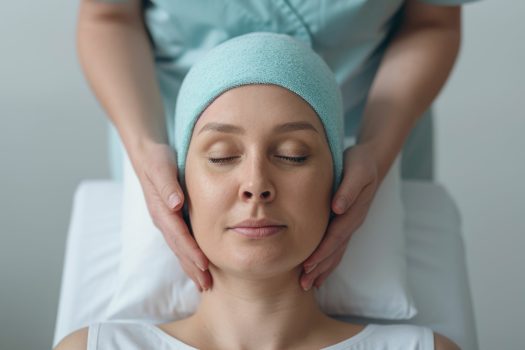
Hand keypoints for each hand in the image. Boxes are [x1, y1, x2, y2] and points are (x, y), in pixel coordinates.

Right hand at [133, 141, 211, 291]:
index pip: (179, 235)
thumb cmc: (156, 159)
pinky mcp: (171, 218)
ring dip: (190, 266)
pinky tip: (197, 264)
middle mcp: (162, 219)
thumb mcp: (161, 167)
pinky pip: (180, 241)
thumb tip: (175, 203)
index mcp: (161, 210)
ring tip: (203, 283)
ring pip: (179, 248)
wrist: (146, 153)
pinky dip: (189, 255)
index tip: (204, 265)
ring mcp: (166, 221)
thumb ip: (167, 185)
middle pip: (179, 248)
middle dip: (192, 268)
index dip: (191, 251)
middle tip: (207, 285)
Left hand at [300, 143, 380, 290]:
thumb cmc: (360, 164)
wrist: (370, 162)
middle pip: (335, 250)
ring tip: (308, 284)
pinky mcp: (345, 224)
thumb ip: (348, 189)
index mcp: (353, 212)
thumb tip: (337, 208)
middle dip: (320, 268)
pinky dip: (327, 261)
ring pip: (336, 252)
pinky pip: (336, 247)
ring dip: (323, 269)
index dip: (322, 251)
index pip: (336, 236)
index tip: (308, 264)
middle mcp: (351, 222)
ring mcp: (349, 225)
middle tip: (304, 284)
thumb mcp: (357, 171)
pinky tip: (317, 271)